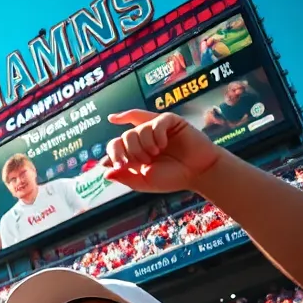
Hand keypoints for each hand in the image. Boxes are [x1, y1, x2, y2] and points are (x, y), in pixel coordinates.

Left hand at [101, 110, 222, 194]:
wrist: (197, 172)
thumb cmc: (172, 177)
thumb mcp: (144, 181)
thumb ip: (124, 176)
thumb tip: (104, 171)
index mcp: (133, 152)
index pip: (114, 145)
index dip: (114, 154)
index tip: (121, 163)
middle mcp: (142, 138)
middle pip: (124, 137)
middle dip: (132, 151)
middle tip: (146, 161)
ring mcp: (155, 128)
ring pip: (137, 130)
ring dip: (145, 145)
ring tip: (157, 154)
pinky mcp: (169, 121)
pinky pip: (155, 122)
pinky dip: (157, 136)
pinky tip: (164, 145)